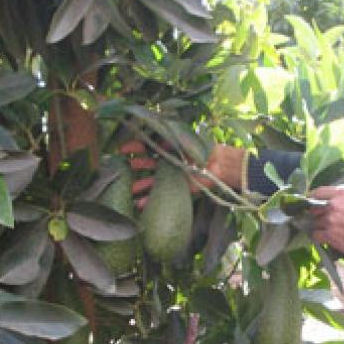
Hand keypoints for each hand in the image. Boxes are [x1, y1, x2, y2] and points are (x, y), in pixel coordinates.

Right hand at [120, 140, 245, 208]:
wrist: (220, 166)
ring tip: (130, 190)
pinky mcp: (179, 189)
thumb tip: (151, 139)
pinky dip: (151, 199)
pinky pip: (162, 194)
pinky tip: (140, 204)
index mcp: (172, 148)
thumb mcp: (184, 142)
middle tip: (123, 166)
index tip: (123, 148)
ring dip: (142, 185)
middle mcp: (172, 162)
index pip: (150, 145)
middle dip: (137, 165)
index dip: (136, 146)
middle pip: (150, 163)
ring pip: (154, 180)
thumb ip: (168, 141)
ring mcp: (174, 176)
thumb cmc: (204, 151)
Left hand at [309, 186, 343, 256]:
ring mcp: (329, 220)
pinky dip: (318, 237)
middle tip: (321, 218)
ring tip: (325, 230)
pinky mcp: (329, 235)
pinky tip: (323, 238)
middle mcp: (334, 204)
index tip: (313, 201)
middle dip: (317, 213)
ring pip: (315, 222)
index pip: (320, 192)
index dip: (314, 197)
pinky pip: (316, 235)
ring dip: (319, 226)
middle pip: (315, 208)